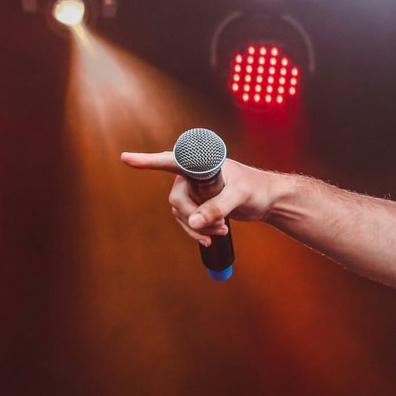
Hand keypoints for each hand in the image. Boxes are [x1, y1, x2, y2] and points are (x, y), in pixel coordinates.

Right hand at [120, 151, 279, 247]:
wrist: (270, 200)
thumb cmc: (258, 190)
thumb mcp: (239, 197)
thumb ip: (217, 208)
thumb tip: (192, 222)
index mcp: (201, 163)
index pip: (171, 160)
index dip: (148, 161)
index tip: (125, 158)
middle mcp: (193, 175)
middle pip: (176, 199)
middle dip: (193, 218)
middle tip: (219, 229)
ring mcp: (194, 190)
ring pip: (181, 213)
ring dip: (198, 228)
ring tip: (222, 232)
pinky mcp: (199, 203)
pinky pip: (188, 220)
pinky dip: (198, 231)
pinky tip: (213, 237)